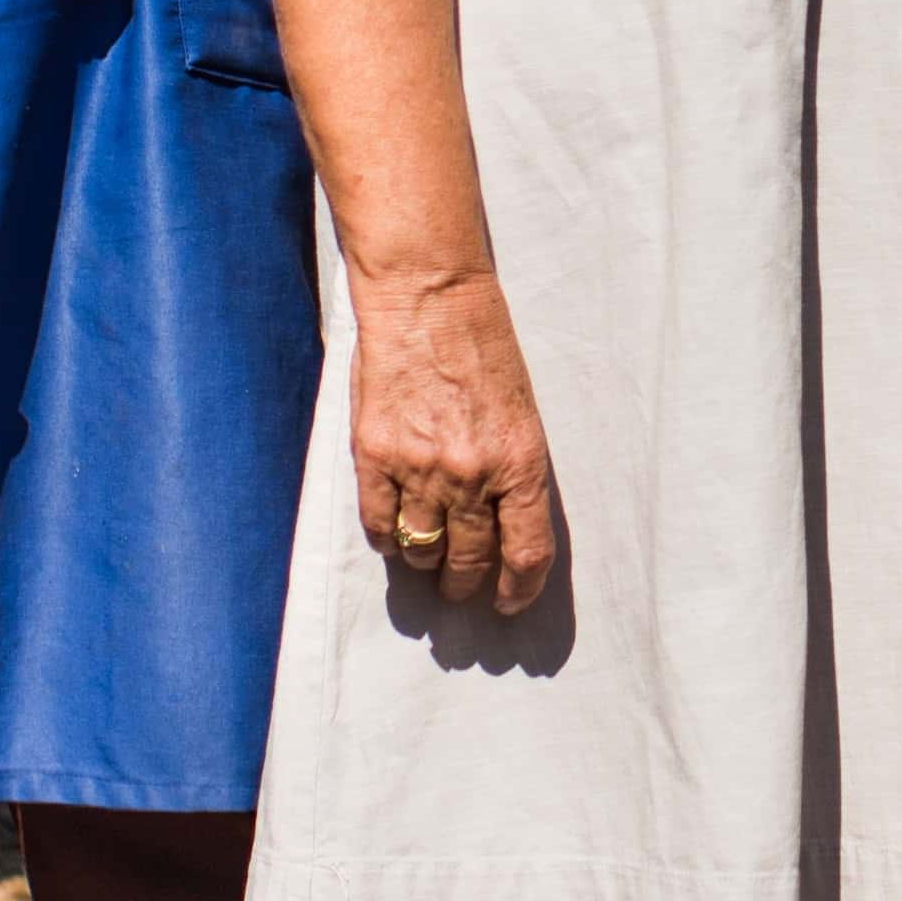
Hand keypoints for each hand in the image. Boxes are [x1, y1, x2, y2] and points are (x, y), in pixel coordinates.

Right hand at [349, 265, 559, 614]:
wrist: (429, 298)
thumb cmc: (483, 345)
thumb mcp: (521, 410)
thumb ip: (512, 469)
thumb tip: (503, 524)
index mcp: (521, 462)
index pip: (526, 553)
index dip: (518, 589)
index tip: (508, 602)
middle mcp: (472, 475)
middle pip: (469, 561)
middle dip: (466, 584)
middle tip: (461, 589)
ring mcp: (420, 468)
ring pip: (422, 550)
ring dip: (426, 562)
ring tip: (428, 557)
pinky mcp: (375, 455)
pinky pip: (379, 524)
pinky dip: (387, 536)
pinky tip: (393, 532)